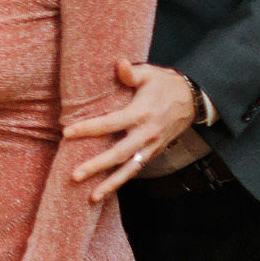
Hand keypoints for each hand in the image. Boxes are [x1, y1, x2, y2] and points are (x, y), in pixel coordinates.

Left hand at [66, 63, 197, 201]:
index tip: (66, 133)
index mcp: (141, 113)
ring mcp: (152, 146)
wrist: (193, 99)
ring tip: (91, 197)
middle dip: (96, 166)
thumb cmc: (165, 83)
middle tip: (74, 175)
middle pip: (118, 154)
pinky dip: (122, 181)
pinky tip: (105, 191)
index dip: (88, 129)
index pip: (110, 123)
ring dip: (110, 183)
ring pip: (129, 169)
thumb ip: (131, 73)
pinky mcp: (154, 152)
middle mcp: (147, 133)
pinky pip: (136, 169)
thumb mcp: (150, 73)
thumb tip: (119, 63)